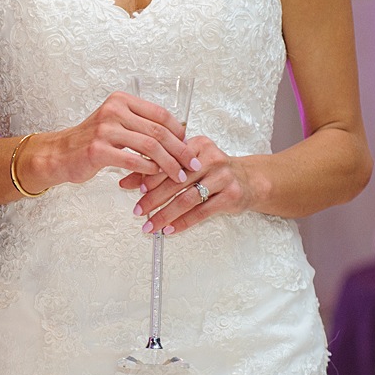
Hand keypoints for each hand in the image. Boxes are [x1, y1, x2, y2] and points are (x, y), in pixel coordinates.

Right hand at [36, 91, 199, 188]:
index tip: (189, 146)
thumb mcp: (115, 124)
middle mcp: (114, 110)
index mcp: (121, 101)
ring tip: (179, 175)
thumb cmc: (91, 141)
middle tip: (192, 163)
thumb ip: (140, 126)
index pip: (160, 114)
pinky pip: (133, 160)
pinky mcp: (98, 149)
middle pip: (158, 131)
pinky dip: (149, 170)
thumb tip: (177, 137)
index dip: (179, 131)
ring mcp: (105, 129)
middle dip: (180, 150)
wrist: (60, 154)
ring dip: (169, 163)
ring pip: (150, 146)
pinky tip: (156, 177)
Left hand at [123, 134, 252, 233]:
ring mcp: (223, 177)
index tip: (136, 191)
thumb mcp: (186, 165)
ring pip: (187, 198)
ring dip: (165, 214)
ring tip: (150, 226)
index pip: (169, 161)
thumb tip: (125, 181)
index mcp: (197, 145)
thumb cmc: (213, 171)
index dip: (150, 176)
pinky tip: (170, 229)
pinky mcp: (231, 196)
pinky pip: (202, 212)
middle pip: (176, 181)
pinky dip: (183, 222)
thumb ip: (157, 169)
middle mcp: (211, 159)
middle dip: (153, 198)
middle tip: (138, 211)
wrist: (249, 179)